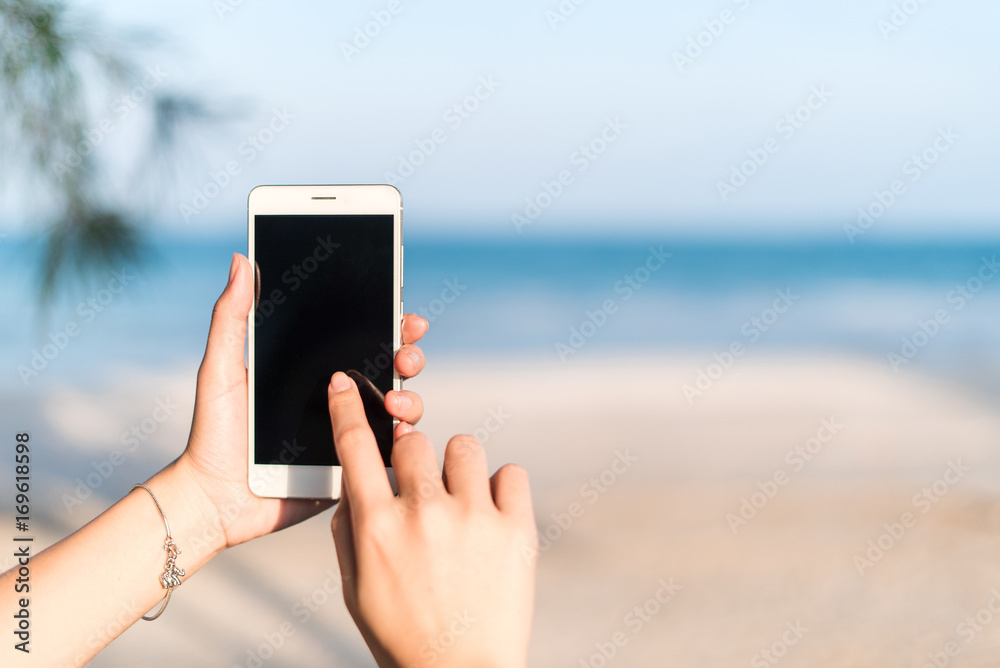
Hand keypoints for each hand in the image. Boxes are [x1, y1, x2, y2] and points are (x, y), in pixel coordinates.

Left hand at [176, 253, 428, 549]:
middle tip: (405, 352)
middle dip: (408, 352)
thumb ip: (232, 316)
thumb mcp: (222, 367)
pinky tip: (398, 429)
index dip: (388, 318)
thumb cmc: (213, 432)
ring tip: (394, 399)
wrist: (215, 497)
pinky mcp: (354, 465)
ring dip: (410, 395)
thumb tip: (241, 259)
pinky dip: (403, 437)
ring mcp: (349, 430)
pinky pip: (389, 450)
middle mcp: (338, 396)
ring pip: (399, 405)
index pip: (359, 335)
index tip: (402, 308)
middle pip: (389, 365)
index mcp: (313, 367)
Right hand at [328, 371, 537, 667]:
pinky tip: (493, 519)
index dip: (346, 407)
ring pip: (464, 446)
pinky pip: (511, 472)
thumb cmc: (403, 634)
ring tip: (462, 507)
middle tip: (425, 496)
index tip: (345, 382)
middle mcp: (422, 513)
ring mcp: (472, 517)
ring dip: (459, 470)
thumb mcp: (356, 587)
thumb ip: (350, 528)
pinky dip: (502, 490)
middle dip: (415, 462)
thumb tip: (357, 484)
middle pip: (416, 441)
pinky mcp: (515, 528)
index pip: (355, 447)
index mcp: (376, 527)